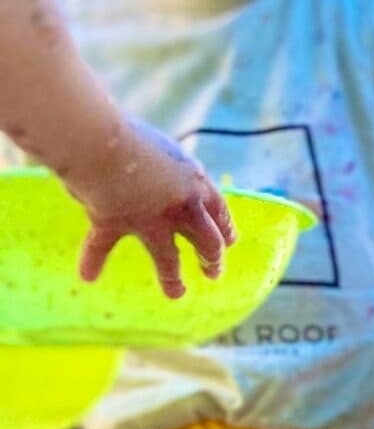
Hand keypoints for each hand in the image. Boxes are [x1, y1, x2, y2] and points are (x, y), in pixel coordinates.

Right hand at [62, 120, 232, 297]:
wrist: (101, 141)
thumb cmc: (127, 135)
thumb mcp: (162, 150)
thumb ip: (165, 170)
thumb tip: (155, 176)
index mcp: (195, 184)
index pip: (219, 211)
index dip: (225, 228)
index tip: (230, 241)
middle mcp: (180, 208)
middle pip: (206, 241)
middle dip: (211, 258)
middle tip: (213, 272)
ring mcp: (149, 220)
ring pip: (168, 258)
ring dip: (172, 278)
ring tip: (177, 293)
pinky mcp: (116, 224)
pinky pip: (102, 247)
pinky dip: (93, 261)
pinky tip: (88, 277)